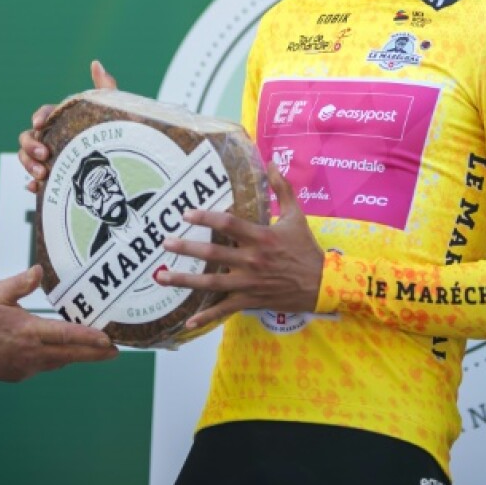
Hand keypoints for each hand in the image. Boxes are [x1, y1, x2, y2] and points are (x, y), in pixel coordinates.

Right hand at [0, 266, 116, 380]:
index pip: (66, 335)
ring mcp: (24, 367)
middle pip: (70, 355)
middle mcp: (29, 353)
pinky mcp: (17, 375)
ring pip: (57, 362)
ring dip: (75, 356)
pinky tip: (57, 350)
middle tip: (116, 352)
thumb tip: (39, 271)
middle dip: (95, 354)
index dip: (89, 339)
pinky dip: (53, 358)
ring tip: (94, 350)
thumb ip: (20, 283)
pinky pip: (43, 366)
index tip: (108, 340)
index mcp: (26, 331)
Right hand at [17, 60, 117, 192]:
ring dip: (28, 164)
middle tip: (45, 155)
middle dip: (30, 145)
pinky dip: (32, 184)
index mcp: (62, 119)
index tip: (40, 124)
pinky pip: (34, 181)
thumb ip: (104, 88)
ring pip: (26, 157)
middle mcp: (52, 138)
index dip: (39, 117)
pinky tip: (36, 188)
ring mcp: (48, 158)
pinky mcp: (51, 178)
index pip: (44, 114)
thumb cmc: (114, 133)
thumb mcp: (110, 111)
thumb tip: (96, 62)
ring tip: (43, 174)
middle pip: (27, 137)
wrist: (123, 166)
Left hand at [156, 164, 324, 328]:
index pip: (228, 224)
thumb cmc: (306, 248)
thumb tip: (272, 162)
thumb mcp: (297, 216)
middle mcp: (252, 260)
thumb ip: (282, 189)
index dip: (206, 218)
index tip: (186, 214)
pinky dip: (206, 317)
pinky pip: (225, 309)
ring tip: (162, 276)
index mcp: (261, 237)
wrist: (324, 284)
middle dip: (186, 249)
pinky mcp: (251, 300)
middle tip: (165, 244)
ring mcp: (249, 282)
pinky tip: (188, 322)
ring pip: (212, 283)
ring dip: (185, 281)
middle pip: (213, 254)